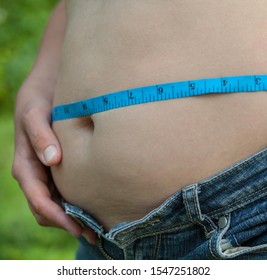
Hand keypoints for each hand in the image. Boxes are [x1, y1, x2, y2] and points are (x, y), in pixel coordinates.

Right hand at [12, 86, 95, 243]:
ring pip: (55, 204)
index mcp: (26, 164)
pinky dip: (75, 203)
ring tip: (96, 226)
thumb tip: (52, 159)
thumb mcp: (34, 113)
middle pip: (46, 208)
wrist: (46, 88)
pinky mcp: (57, 166)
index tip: (77, 227)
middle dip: (66, 223)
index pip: (38, 199)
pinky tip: (93, 205)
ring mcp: (46, 171)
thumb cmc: (38, 100)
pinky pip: (63, 192)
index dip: (56, 216)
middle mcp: (35, 172)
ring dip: (72, 218)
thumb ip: (39, 136)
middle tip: (93, 233)